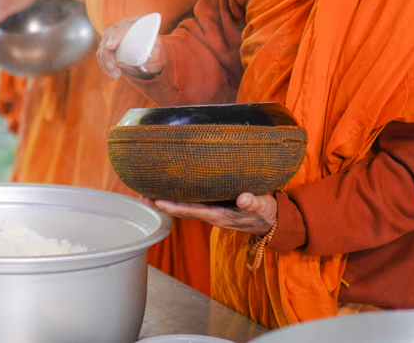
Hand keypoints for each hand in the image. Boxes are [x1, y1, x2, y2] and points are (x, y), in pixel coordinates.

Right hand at [97, 17, 165, 78]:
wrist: (150, 58)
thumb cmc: (155, 53)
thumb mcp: (158, 53)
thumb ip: (155, 51)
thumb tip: (151, 50)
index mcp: (138, 23)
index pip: (125, 26)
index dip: (117, 36)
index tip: (110, 47)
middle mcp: (124, 26)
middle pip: (109, 35)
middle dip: (108, 53)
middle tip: (113, 68)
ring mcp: (114, 35)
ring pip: (103, 46)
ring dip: (105, 61)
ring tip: (116, 74)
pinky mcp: (108, 45)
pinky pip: (101, 54)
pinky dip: (104, 64)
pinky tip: (112, 72)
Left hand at [142, 192, 276, 234]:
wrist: (270, 221)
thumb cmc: (266, 212)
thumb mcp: (263, 207)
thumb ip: (253, 202)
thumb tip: (243, 198)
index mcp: (219, 216)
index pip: (192, 211)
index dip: (175, 206)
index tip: (158, 201)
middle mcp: (211, 215)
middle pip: (181, 211)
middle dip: (162, 205)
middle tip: (142, 197)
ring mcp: (211, 211)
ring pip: (184, 207)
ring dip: (165, 202)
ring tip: (147, 194)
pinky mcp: (213, 206)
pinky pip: (191, 203)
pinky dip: (177, 198)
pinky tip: (168, 191)